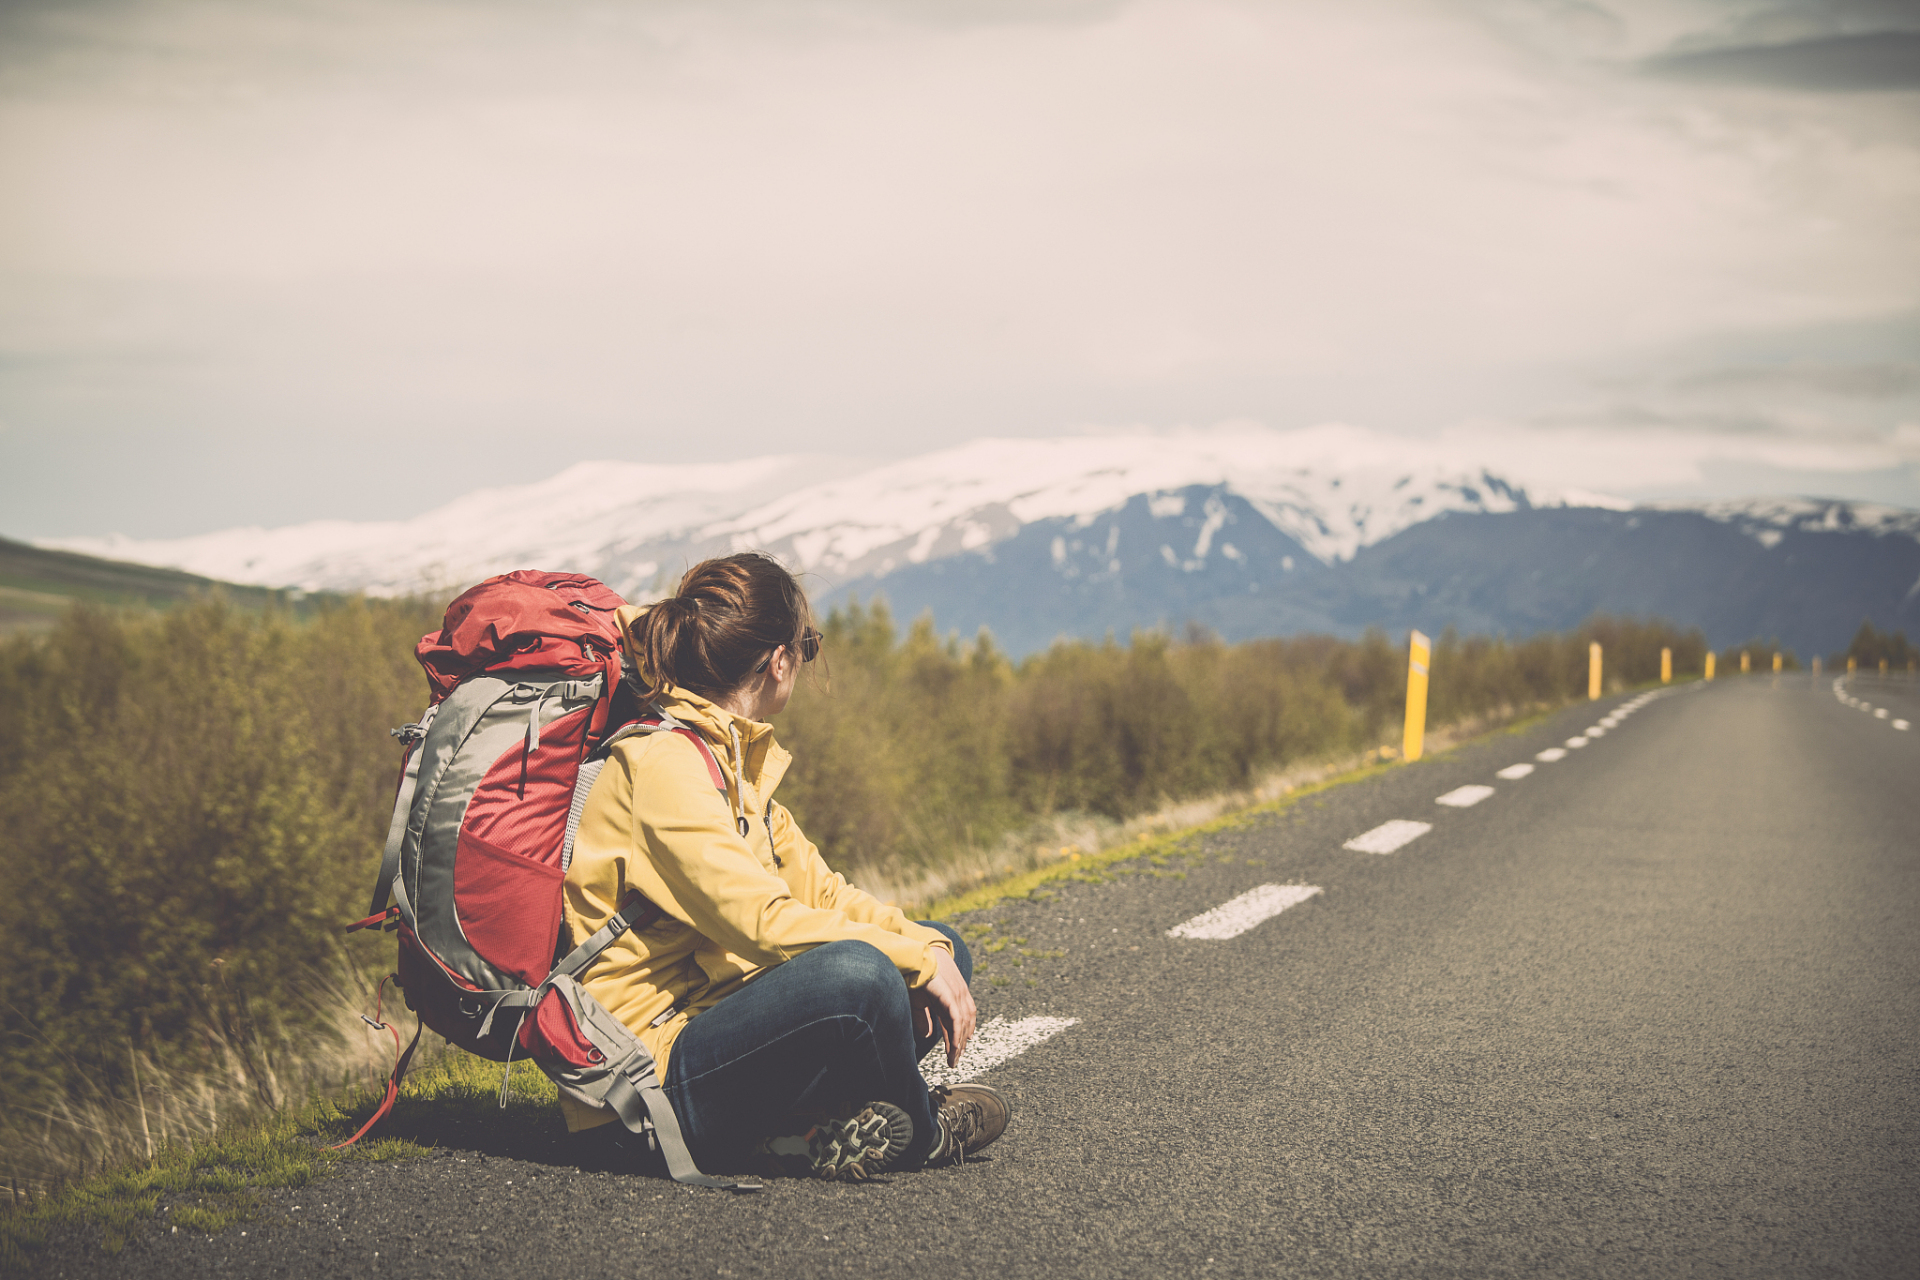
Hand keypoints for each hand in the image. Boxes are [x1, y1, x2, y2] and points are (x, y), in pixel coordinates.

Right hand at [911, 948, 975, 1067]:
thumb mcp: (919, 1002)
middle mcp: (958, 997)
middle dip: (960, 1044)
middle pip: (963, 1025)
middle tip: (955, 1060)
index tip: (955, 1052)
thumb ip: (923, 1018)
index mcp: (951, 997)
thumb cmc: (915, 978)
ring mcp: (957, 996)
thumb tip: (926, 1035)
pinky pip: (957, 1021)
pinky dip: (956, 1035)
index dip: (957, 1037)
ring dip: (958, 1044)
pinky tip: (954, 1048)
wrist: (914, 959)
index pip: (957, 1021)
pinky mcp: (951, 997)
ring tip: (954, 1058)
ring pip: (962, 1025)